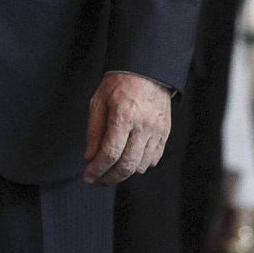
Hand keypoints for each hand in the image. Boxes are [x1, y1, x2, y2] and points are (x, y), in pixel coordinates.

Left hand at [83, 71, 171, 185]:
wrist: (146, 71)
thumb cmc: (118, 84)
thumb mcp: (98, 102)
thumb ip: (94, 131)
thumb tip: (90, 158)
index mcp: (124, 116)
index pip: (109, 153)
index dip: (97, 169)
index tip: (87, 177)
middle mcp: (143, 126)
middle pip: (127, 164)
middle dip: (109, 178)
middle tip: (97, 181)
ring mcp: (157, 131)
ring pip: (141, 165)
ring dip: (124, 173)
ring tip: (109, 171)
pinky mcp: (165, 133)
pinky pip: (153, 159)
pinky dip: (140, 165)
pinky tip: (127, 162)